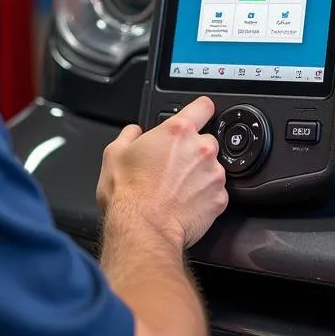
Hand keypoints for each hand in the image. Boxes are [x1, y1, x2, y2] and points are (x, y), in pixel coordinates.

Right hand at [96, 97, 227, 247]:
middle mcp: (201, 149)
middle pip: (207, 140)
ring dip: (200, 174)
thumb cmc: (129, 193)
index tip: (198, 115)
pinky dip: (204, 196)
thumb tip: (135, 132)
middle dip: (193, 149)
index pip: (203, 106)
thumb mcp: (114, 153)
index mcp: (177, 131)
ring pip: (212, 167)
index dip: (199, 110)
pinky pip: (216, 192)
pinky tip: (185, 202)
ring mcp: (214, 175)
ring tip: (177, 188)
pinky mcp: (220, 199)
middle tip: (173, 165)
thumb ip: (129, 134)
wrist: (143, 229)